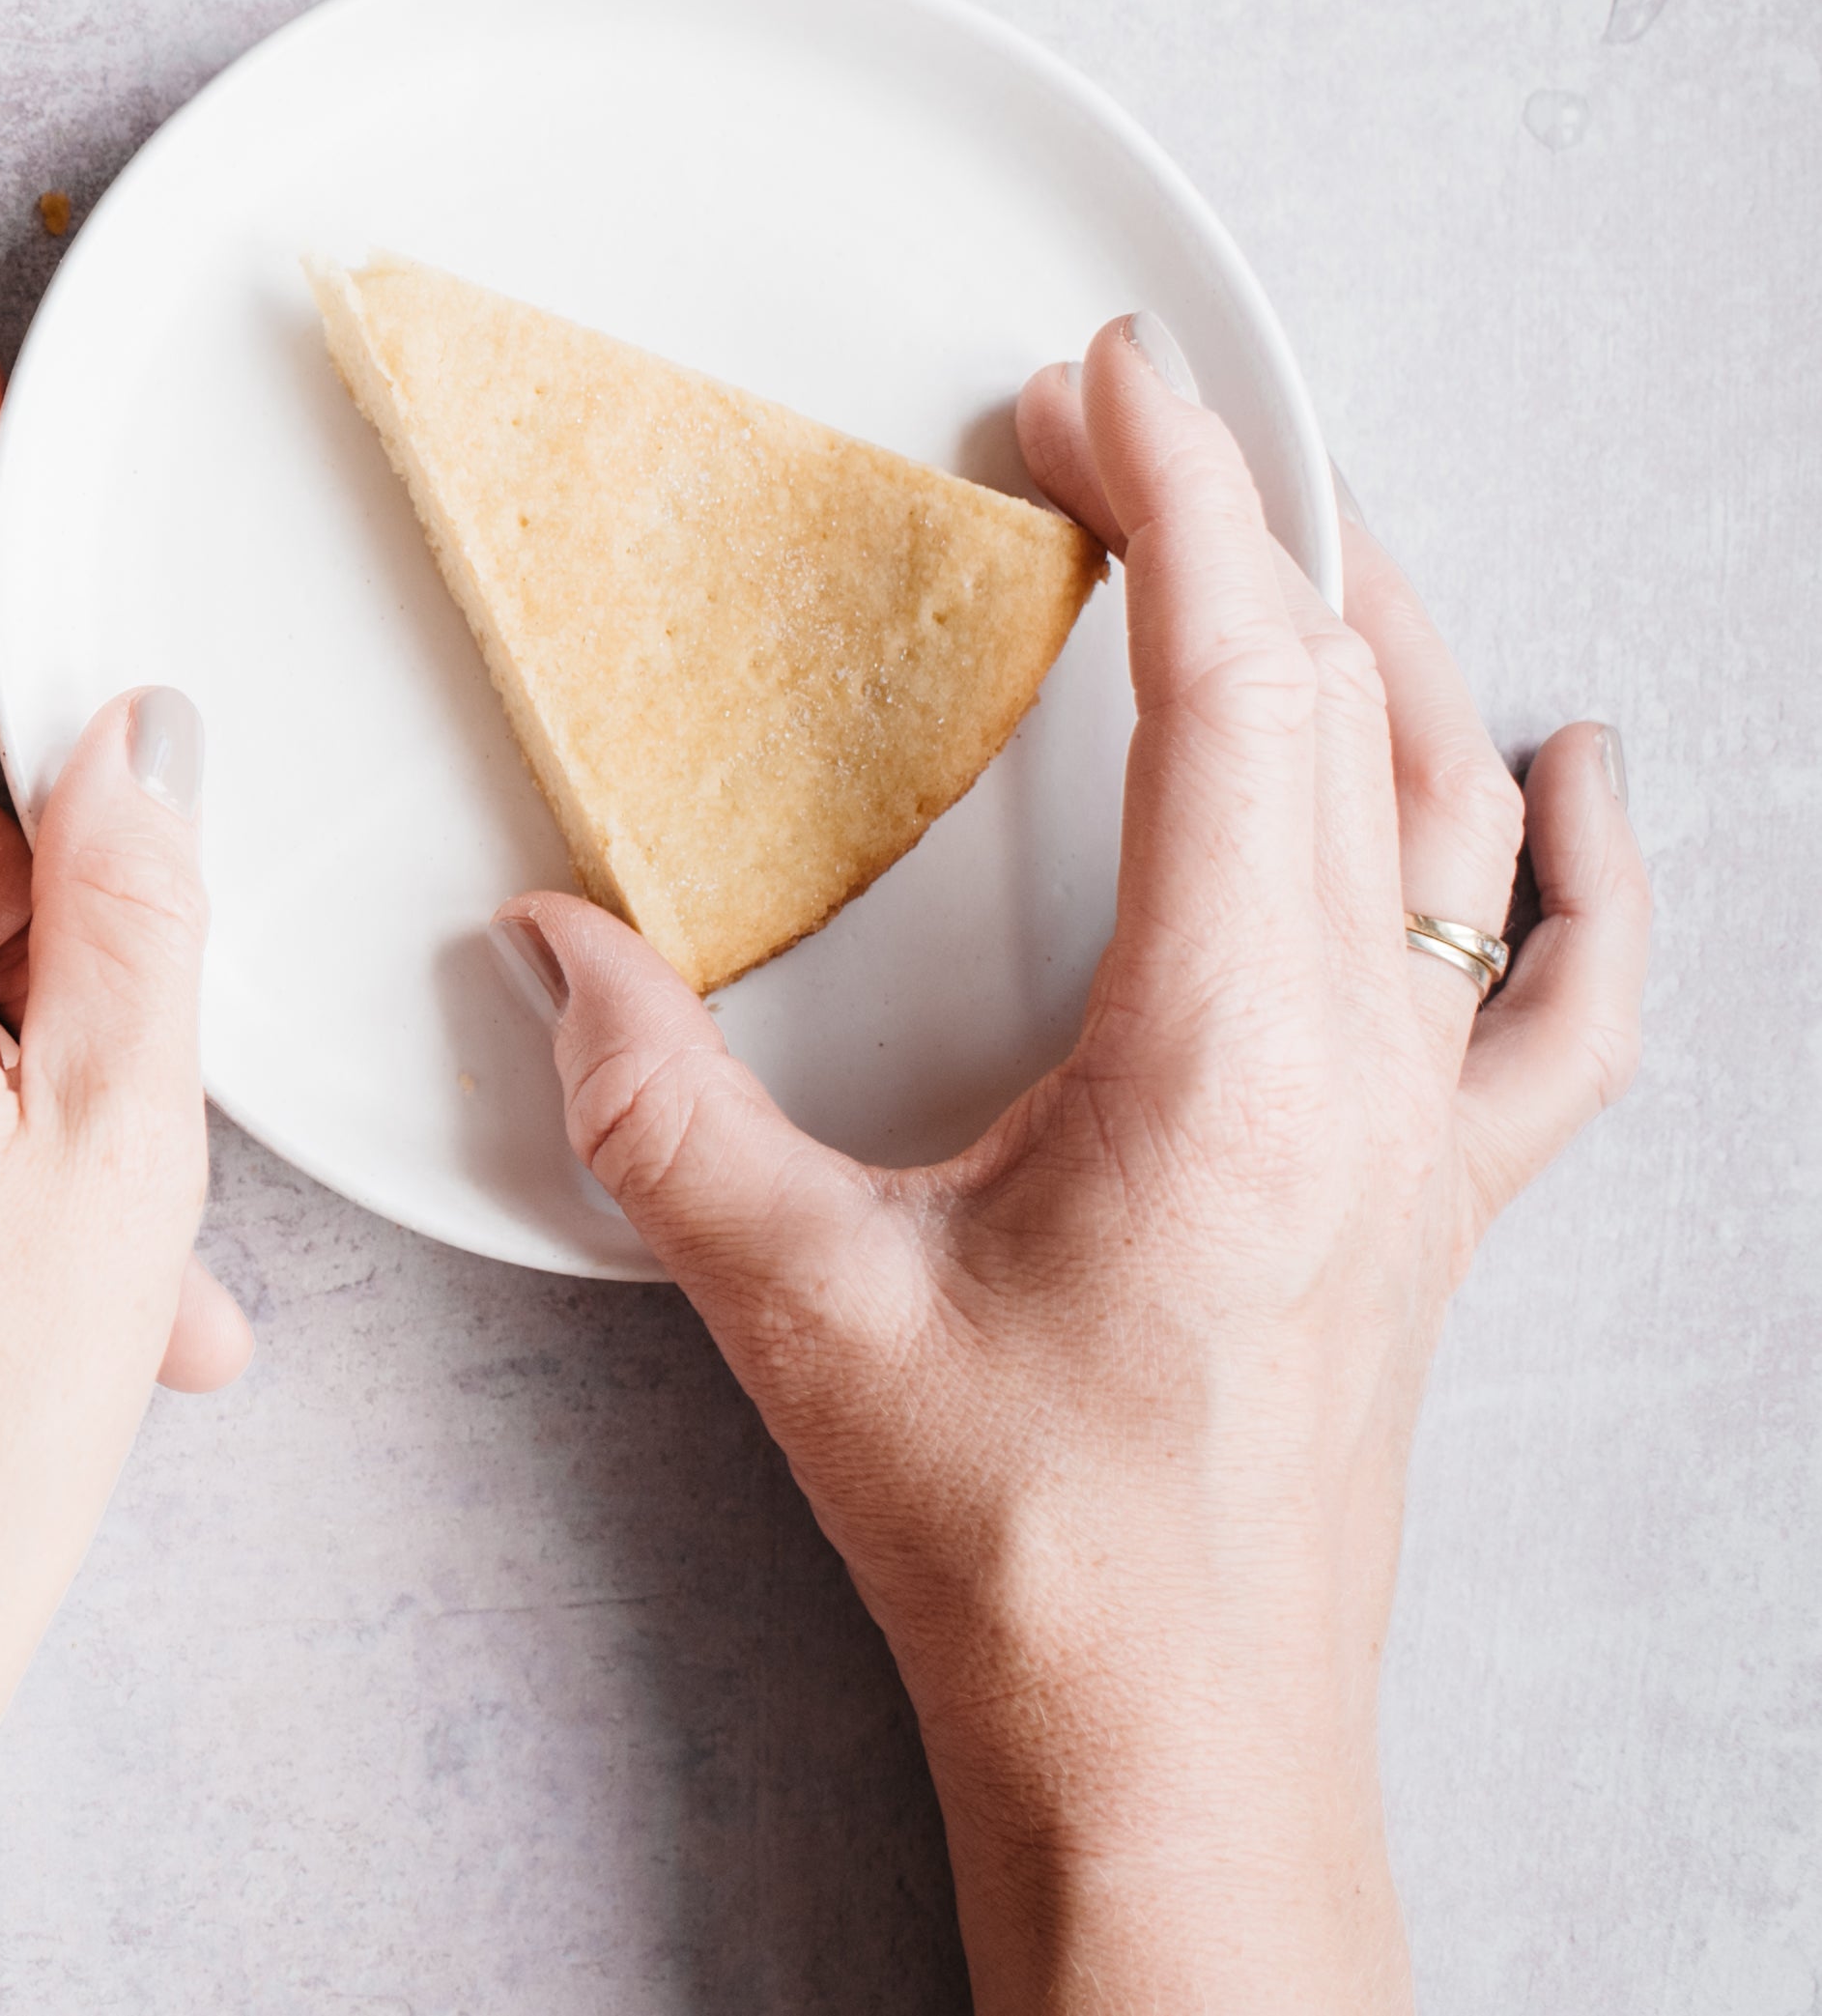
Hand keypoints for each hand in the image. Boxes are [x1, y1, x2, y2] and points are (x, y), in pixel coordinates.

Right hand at [497, 318, 1649, 2015]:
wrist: (1170, 1741)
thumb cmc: (1016, 1537)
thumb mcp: (792, 1296)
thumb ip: (649, 1099)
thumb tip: (539, 936)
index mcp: (1226, 1055)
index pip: (1237, 693)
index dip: (1178, 503)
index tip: (1104, 380)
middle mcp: (1364, 1070)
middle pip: (1353, 710)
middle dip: (1243, 528)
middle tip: (1117, 426)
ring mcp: (1429, 1136)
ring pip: (1462, 817)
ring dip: (1386, 644)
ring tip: (1299, 527)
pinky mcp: (1441, 1202)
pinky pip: (1572, 995)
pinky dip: (1582, 863)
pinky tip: (1570, 772)